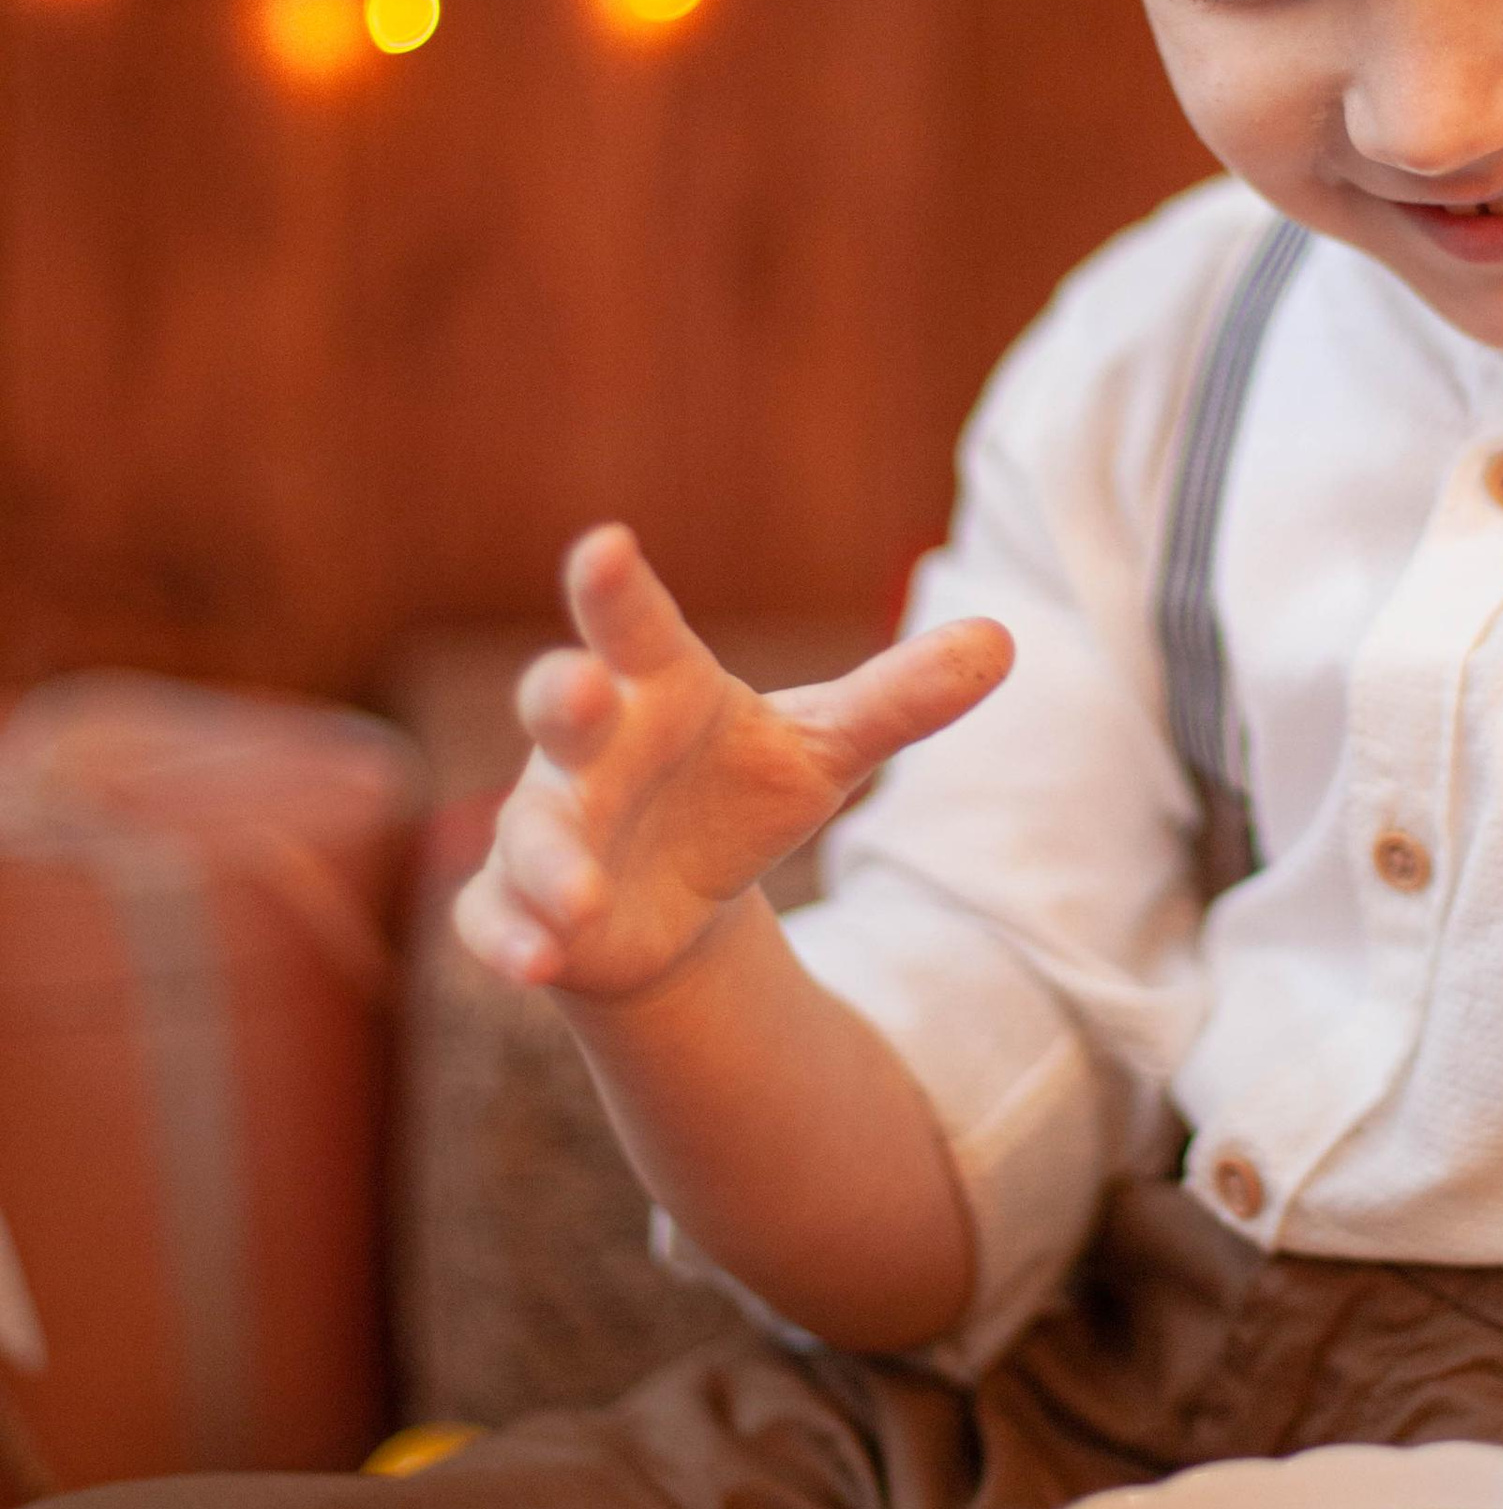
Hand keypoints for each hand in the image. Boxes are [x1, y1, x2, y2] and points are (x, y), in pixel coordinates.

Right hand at [454, 524, 1011, 1002]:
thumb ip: (903, 698)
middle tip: (582, 687)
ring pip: (529, 830)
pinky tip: (539, 963)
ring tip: (581, 895)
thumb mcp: (827, 748)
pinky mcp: (521, 904)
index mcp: (659, 684)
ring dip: (548, 858)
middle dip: (562, 692)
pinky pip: (491, 919)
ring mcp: (549, 823)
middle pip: (561, 703)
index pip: (637, 625)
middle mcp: (591, 744)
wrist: (679, 896)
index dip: (616, 586)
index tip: (606, 545)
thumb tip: (1004, 641)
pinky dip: (508, 939)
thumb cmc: (741, 788)